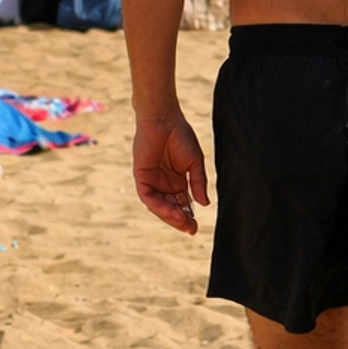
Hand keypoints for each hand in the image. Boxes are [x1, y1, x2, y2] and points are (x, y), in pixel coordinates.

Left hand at [133, 112, 209, 233]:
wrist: (164, 119)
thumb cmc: (181, 135)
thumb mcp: (195, 162)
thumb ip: (198, 182)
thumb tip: (205, 204)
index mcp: (178, 181)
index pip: (183, 204)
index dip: (188, 217)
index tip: (196, 228)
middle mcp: (164, 184)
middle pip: (171, 208)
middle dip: (180, 220)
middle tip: (191, 229)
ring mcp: (152, 182)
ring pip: (159, 206)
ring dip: (170, 216)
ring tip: (183, 222)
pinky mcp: (142, 178)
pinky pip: (149, 197)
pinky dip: (159, 206)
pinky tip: (172, 211)